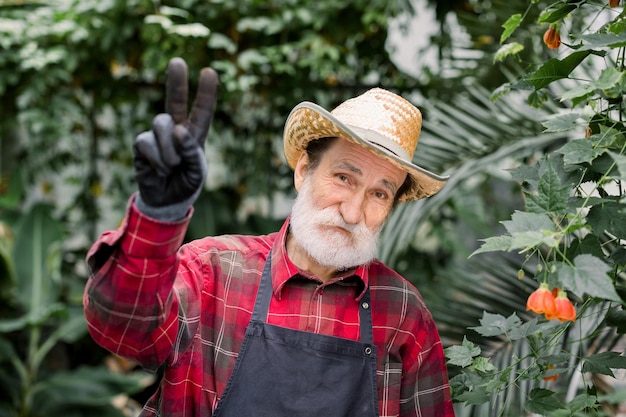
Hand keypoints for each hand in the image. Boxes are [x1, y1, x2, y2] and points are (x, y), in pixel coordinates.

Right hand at [133, 58, 217, 207]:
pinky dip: (156, 159)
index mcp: (195, 133)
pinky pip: (147, 142)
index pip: (202, 111)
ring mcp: (157, 134)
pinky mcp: (142, 143)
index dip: (206, 92)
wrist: (166, 200)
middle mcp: (176, 128)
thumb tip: (178, 129)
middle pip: (176, 100)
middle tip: (177, 61)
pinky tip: (159, 169)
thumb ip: (192, 151)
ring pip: (161, 123)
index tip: (209, 72)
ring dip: (169, 150)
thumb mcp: (197, 171)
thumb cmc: (186, 183)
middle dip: (176, 81)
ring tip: (172, 166)